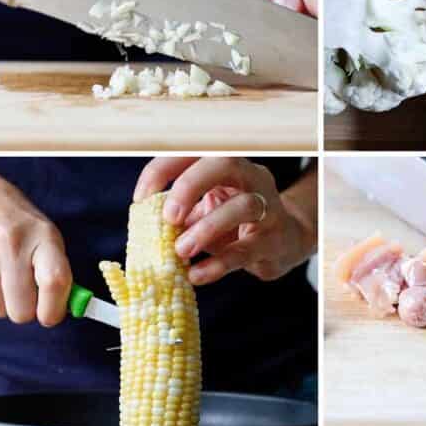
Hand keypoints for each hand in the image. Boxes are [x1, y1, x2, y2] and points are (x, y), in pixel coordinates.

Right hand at [0, 173, 70, 325]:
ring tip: (8, 284)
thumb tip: (75, 308)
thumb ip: (60, 277)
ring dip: (5, 305)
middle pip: (21, 308)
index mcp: (45, 238)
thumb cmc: (25, 225)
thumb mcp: (51, 242)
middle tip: (27, 295)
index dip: (53, 309)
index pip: (54, 282)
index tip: (51, 313)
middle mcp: (15, 242)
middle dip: (26, 311)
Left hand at [134, 157, 316, 284]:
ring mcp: (268, 209)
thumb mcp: (205, 211)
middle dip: (190, 186)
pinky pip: (245, 251)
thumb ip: (180, 212)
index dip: (164, 168)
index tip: (141, 196)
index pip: (195, 150)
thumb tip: (145, 223)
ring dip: (206, 228)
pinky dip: (217, 265)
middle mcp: (252, 179)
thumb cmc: (236, 224)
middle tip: (169, 216)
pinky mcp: (273, 242)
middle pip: (226, 162)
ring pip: (243, 206)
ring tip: (181, 250)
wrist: (284, 243)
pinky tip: (196, 274)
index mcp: (229, 165)